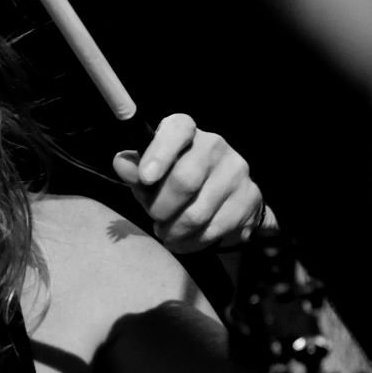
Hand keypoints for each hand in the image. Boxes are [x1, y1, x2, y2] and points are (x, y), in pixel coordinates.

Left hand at [113, 113, 267, 252]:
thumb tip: (121, 162)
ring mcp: (236, 170)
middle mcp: (214, 144)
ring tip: (168, 233)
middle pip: (184, 180)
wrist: (220, 200)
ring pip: (197, 213)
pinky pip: (214, 229)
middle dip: (161, 208)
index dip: (160, 154)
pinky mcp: (250, 197)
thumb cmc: (172, 182)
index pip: (177, 130)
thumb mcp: (149, 176)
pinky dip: (192, 242)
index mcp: (185, 130)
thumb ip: (136, 172)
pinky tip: (186, 240)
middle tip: (155, 218)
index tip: (146, 178)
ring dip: (175, 231)